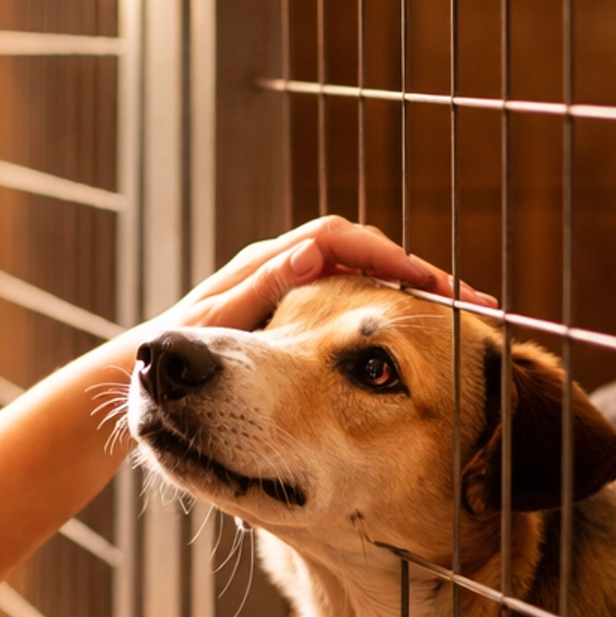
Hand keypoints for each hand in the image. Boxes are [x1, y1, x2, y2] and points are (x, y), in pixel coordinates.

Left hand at [160, 215, 495, 334]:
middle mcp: (281, 264)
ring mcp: (288, 283)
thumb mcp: (220, 324)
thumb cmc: (172, 356)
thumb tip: (316, 251)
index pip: (344, 241)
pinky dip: (386, 308)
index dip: (395, 259)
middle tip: (471, 305)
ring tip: (456, 318)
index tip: (439, 290)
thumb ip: (264, 288)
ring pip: (363, 276)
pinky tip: (411, 339)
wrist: (143, 376)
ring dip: (408, 290)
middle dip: (418, 273)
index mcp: (267, 262)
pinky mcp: (291, 307)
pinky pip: (350, 299)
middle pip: (365, 252)